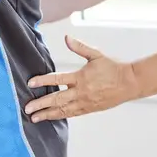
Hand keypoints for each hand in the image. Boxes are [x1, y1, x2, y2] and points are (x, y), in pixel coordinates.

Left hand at [23, 35, 139, 121]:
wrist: (130, 83)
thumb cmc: (113, 67)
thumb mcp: (96, 54)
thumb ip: (80, 47)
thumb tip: (67, 38)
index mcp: (81, 77)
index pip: (57, 79)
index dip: (42, 81)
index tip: (30, 83)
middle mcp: (81, 92)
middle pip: (57, 100)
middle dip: (41, 105)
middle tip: (27, 109)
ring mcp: (85, 103)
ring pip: (63, 110)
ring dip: (48, 114)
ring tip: (35, 118)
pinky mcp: (90, 109)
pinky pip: (72, 114)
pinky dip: (61, 116)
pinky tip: (53, 117)